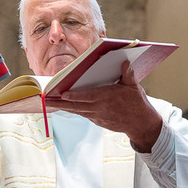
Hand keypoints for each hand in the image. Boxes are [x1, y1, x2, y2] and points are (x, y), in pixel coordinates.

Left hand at [47, 63, 162, 151]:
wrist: (141, 125)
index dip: (74, 96)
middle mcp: (101, 108)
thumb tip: (124, 62)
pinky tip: (63, 106)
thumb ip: (128, 74)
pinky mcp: (98, 121)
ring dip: (63, 107)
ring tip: (48, 103)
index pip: (88, 96)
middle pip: (77, 106)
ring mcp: (98, 117)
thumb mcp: (134, 87)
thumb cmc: (138, 103)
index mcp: (109, 98)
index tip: (62, 94)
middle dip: (60, 103)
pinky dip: (72, 110)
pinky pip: (83, 114)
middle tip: (45, 100)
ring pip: (77, 111)